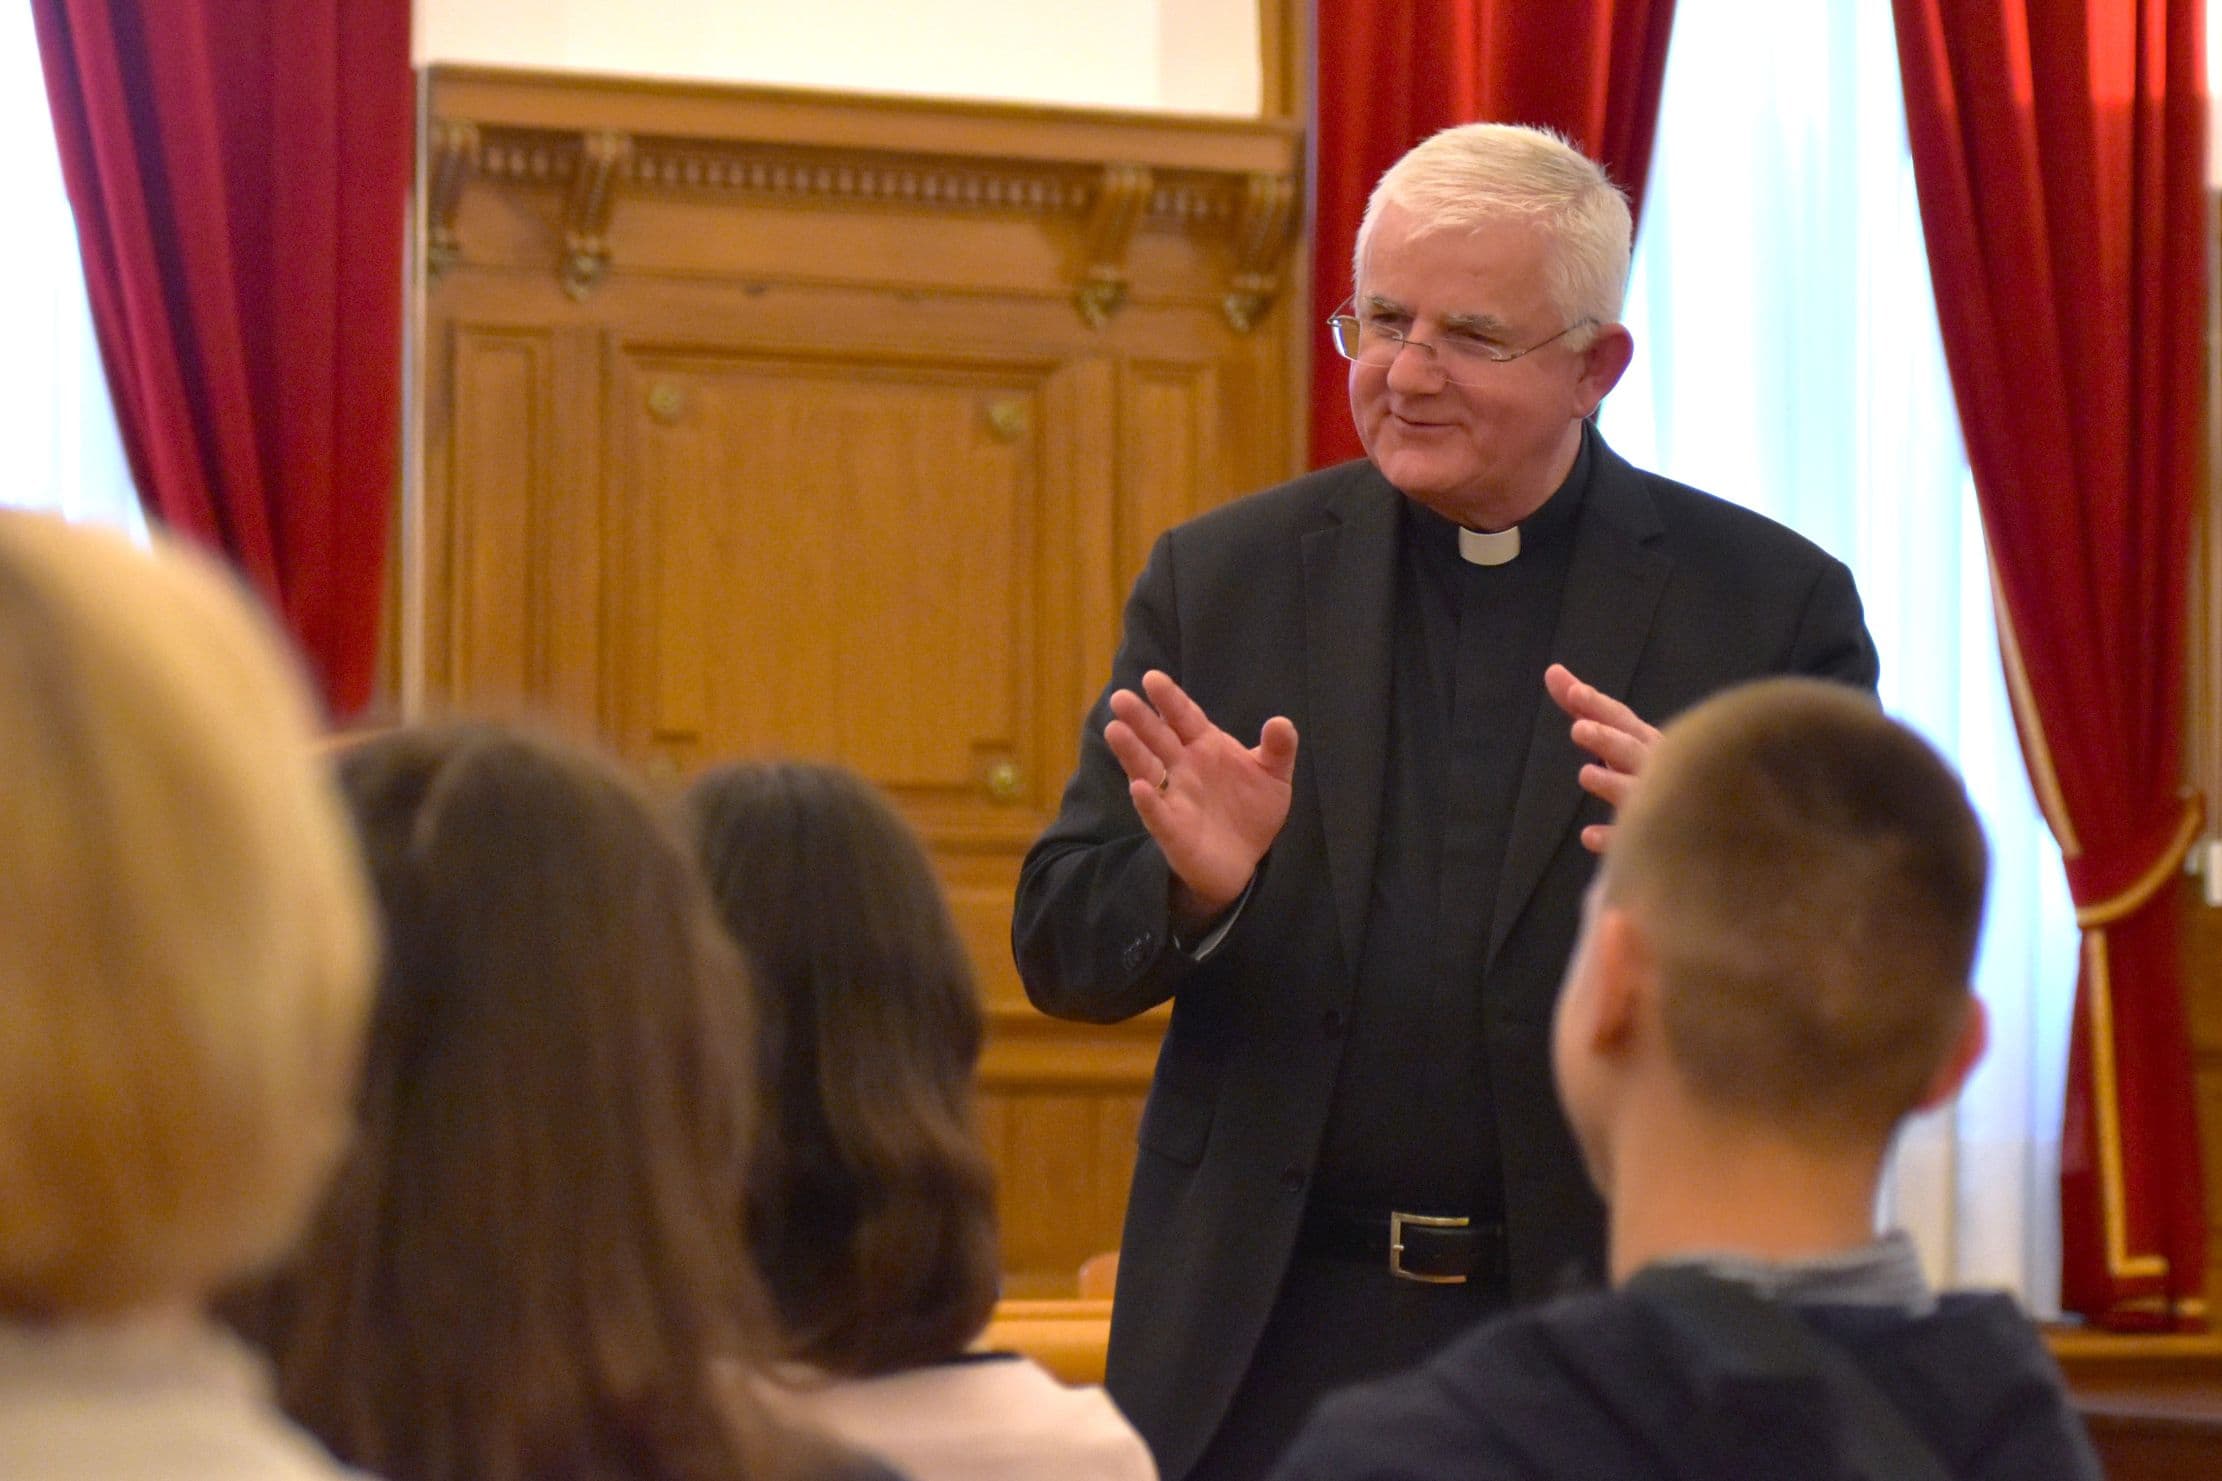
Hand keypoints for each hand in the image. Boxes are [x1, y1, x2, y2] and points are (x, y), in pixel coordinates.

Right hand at [1103, 670, 1298, 920]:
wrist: (1245, 858)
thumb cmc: (1251, 809)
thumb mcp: (1274, 775)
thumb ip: (1279, 748)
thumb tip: (1281, 722)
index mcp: (1204, 745)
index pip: (1184, 717)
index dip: (1169, 699)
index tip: (1152, 678)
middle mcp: (1182, 767)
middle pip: (1158, 738)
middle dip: (1140, 718)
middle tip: (1120, 698)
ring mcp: (1173, 797)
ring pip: (1147, 769)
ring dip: (1131, 751)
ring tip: (1115, 730)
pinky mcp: (1171, 830)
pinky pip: (1157, 813)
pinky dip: (1147, 802)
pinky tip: (1139, 788)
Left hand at [1544, 663, 1659, 853]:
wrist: (1714, 824)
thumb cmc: (1657, 771)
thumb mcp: (1624, 737)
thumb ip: (1587, 708)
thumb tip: (1551, 671)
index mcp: (1651, 744)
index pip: (1622, 721)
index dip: (1599, 706)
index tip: (1574, 692)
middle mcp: (1659, 769)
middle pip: (1632, 752)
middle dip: (1608, 739)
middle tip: (1579, 729)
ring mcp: (1661, 807)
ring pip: (1637, 794)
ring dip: (1613, 783)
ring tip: (1586, 774)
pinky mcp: (1658, 844)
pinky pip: (1634, 841)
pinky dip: (1614, 838)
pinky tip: (1588, 835)